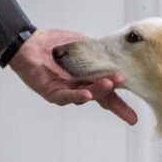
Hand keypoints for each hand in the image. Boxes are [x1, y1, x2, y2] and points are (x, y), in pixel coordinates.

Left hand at [9, 29, 137, 124]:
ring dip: (99, 90)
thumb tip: (118, 53)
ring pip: (86, 95)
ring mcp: (66, 93)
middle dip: (115, 103)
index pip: (107, 96)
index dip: (120, 107)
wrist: (28, 41)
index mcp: (88, 81)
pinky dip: (78, 95)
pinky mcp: (51, 92)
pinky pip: (66, 97)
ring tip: (110, 83)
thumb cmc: (53, 44)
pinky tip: (87, 94)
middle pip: (100, 99)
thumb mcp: (83, 45)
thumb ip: (99, 51)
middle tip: (127, 94)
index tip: (134, 119)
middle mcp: (79, 90)